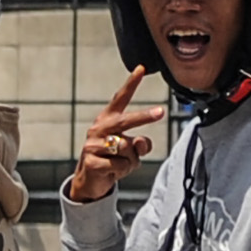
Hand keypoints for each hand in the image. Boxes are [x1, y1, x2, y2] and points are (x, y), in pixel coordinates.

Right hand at [62, 72, 164, 205]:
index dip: (131, 83)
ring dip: (131, 161)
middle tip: (161, 111)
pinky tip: (112, 173)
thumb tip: (141, 143)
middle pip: (126, 121)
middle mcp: (99, 128)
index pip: (120, 98)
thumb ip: (139, 144)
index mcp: (108, 120)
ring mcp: (93, 144)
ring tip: (120, 165)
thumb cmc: (111, 160)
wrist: (89, 181)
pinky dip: (122, 171)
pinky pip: (120, 165)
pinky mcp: (91, 161)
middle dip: (144, 116)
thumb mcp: (129, 151)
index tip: (141, 68)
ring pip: (127, 149)